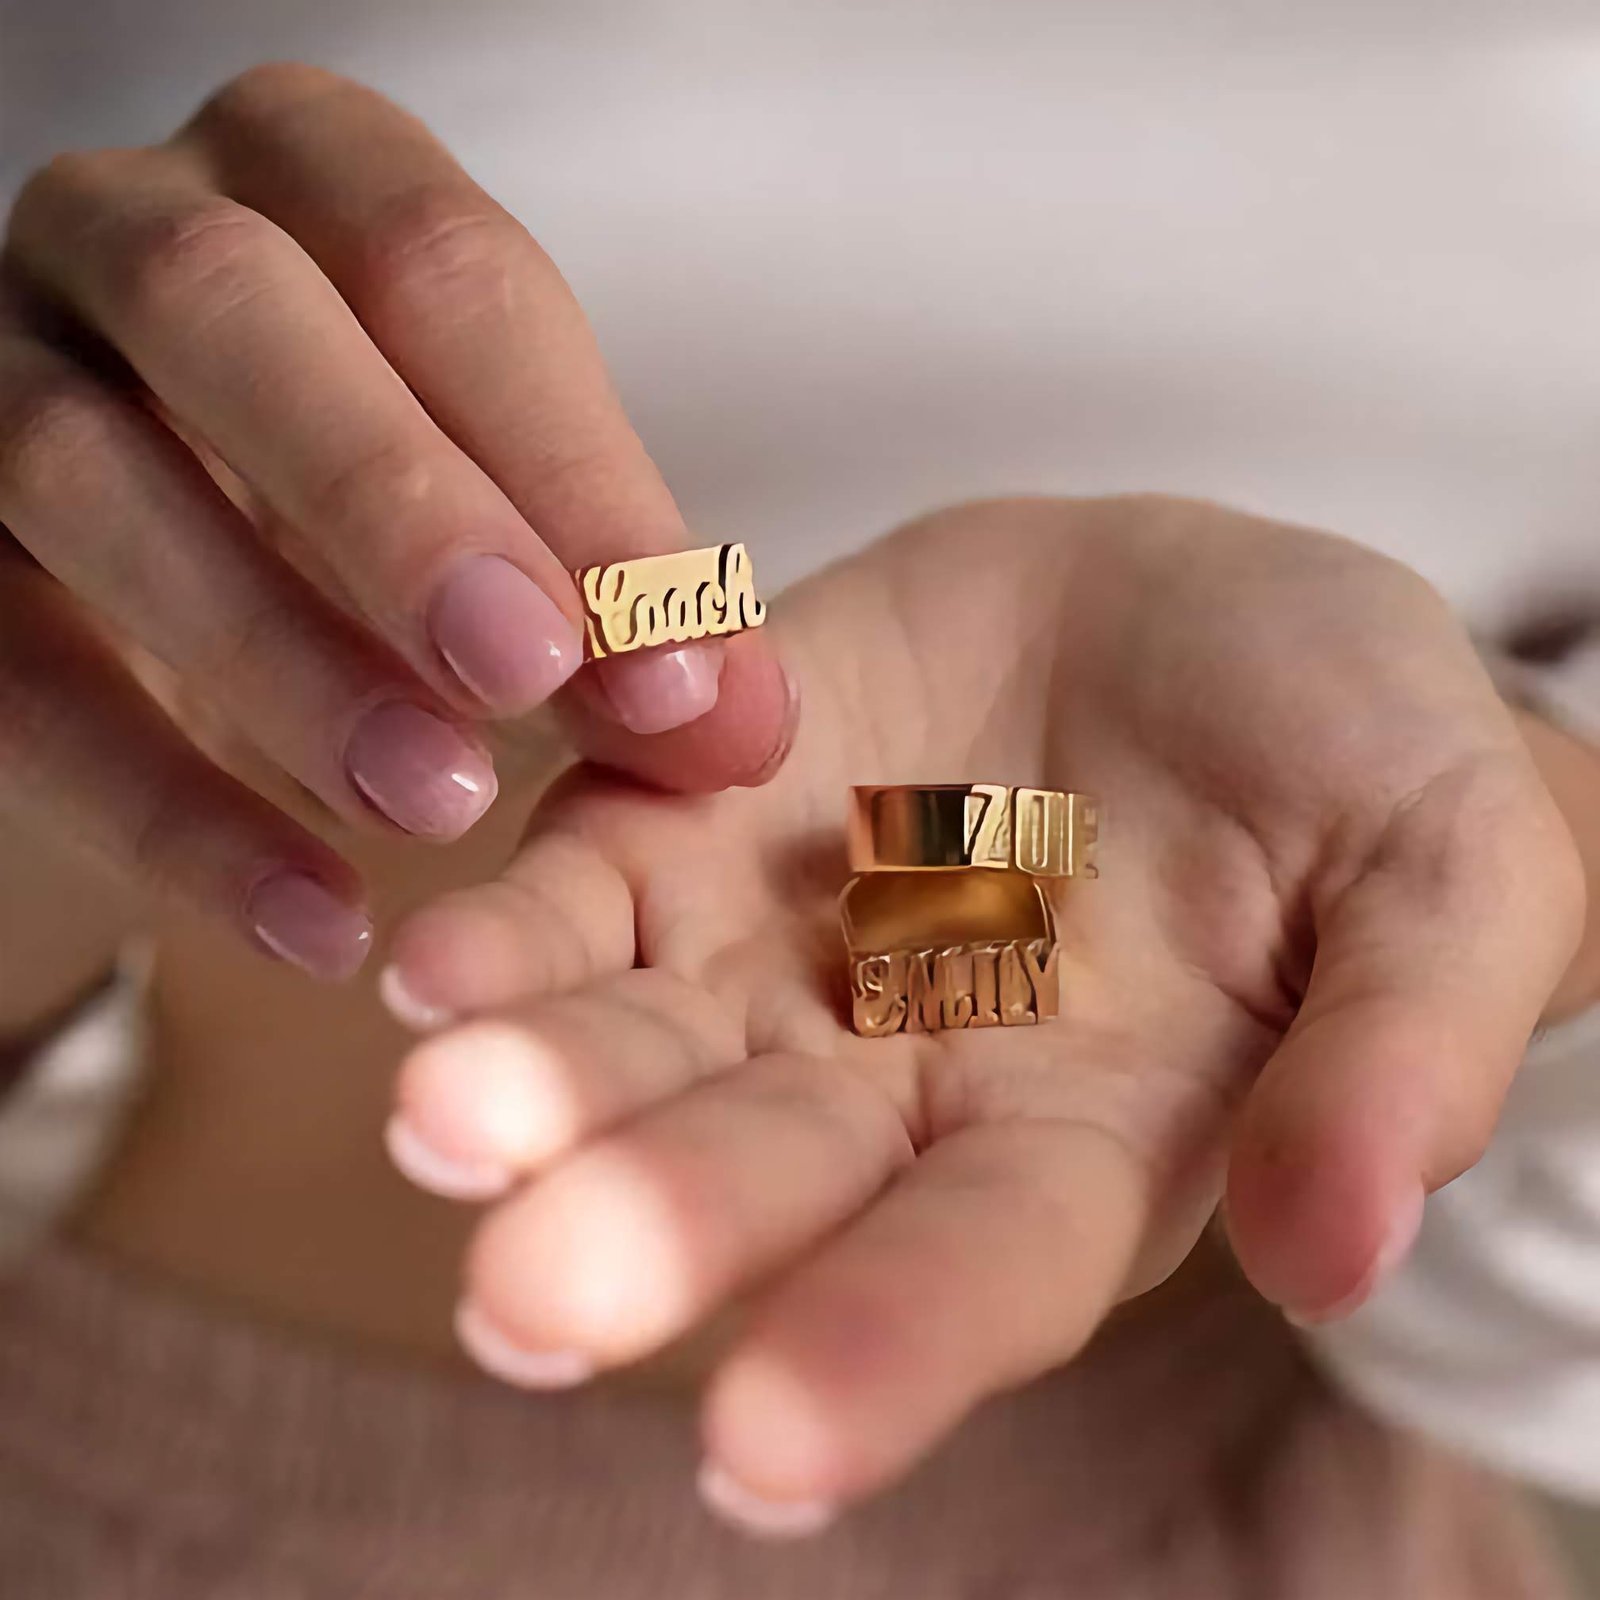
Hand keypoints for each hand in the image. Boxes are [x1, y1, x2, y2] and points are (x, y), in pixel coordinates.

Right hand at [0, 64, 790, 980]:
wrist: (188, 544)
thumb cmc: (389, 492)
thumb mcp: (516, 506)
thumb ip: (622, 598)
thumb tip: (742, 728)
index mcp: (307, 172)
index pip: (442, 276)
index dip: (571, 473)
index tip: (678, 667)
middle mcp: (128, 231)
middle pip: (228, 310)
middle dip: (392, 504)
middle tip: (530, 681)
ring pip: (81, 474)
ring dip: (277, 657)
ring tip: (437, 804)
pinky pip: (12, 676)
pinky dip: (165, 810)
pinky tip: (318, 920)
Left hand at [382, 496, 1583, 1529]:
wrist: (1212, 609)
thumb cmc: (1366, 754)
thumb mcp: (1451, 876)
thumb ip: (1400, 1054)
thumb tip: (1338, 1251)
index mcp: (1091, 1132)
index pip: (981, 1269)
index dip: (882, 1348)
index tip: (760, 1443)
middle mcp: (908, 1075)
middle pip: (768, 1171)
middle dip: (655, 1228)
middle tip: (528, 1293)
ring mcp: (786, 946)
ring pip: (644, 1041)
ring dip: (541, 1083)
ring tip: (443, 1112)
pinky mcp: (707, 811)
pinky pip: (592, 877)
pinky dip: (514, 922)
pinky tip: (436, 959)